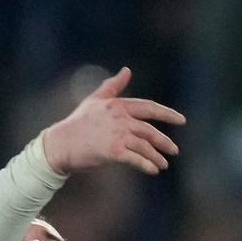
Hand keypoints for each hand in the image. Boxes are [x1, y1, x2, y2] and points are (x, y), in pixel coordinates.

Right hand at [43, 66, 185, 175]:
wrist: (59, 144)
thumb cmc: (76, 123)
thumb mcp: (94, 100)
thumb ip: (113, 86)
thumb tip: (127, 70)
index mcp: (118, 106)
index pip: (148, 108)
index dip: (167, 114)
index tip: (181, 120)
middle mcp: (120, 119)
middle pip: (149, 130)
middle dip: (164, 142)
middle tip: (174, 150)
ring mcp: (117, 135)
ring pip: (144, 146)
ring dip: (156, 157)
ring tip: (162, 164)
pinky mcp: (112, 151)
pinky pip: (135, 159)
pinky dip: (146, 165)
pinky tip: (153, 170)